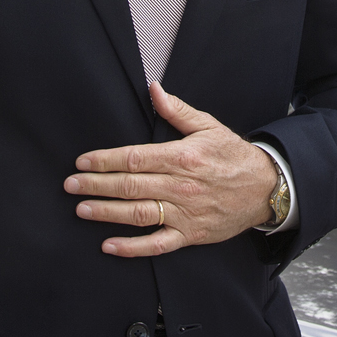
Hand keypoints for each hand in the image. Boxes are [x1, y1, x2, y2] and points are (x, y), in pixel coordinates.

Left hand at [66, 82, 278, 256]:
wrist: (265, 188)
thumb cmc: (234, 156)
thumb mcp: (208, 126)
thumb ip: (177, 110)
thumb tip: (153, 89)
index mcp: (182, 157)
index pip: (135, 157)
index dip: (105, 159)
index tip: (82, 161)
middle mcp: (181, 186)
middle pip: (130, 186)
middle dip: (96, 185)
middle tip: (70, 185)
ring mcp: (185, 213)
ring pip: (139, 214)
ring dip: (107, 213)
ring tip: (82, 209)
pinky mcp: (190, 235)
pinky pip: (157, 244)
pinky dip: (132, 248)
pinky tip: (109, 245)